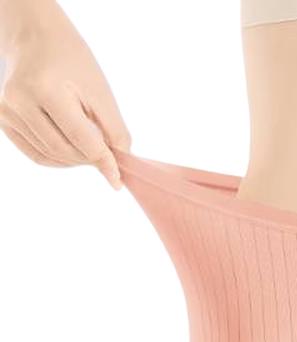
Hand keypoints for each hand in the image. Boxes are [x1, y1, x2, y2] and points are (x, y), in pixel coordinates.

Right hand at [0, 2, 130, 188]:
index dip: (103, 163)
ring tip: (88, 145)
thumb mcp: (100, 92)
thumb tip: (118, 167)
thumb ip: (114, 131)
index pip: (81, 140)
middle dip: (90, 160)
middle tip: (105, 155)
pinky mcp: (2, 119)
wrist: (36, 38)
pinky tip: (71, 148)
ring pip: (50, 156)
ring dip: (75, 160)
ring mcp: (6, 111)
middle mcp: (20, 101)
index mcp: (46, 90)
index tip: (117, 181)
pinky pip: (36, 154)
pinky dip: (58, 159)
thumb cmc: (73, 62)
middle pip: (64, 151)